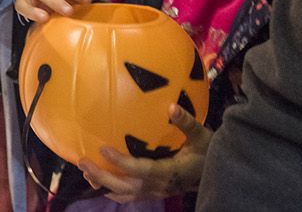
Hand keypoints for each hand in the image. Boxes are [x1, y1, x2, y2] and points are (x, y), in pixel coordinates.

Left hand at [80, 104, 211, 201]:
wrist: (218, 176)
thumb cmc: (207, 152)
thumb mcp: (201, 136)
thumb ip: (186, 122)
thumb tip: (171, 106)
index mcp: (169, 172)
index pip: (141, 170)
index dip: (121, 162)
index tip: (102, 148)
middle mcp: (159, 186)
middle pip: (126, 186)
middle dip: (103, 176)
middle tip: (83, 162)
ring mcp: (156, 192)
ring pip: (125, 194)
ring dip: (104, 185)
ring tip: (85, 172)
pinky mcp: (153, 193)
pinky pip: (130, 196)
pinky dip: (113, 190)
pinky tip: (100, 181)